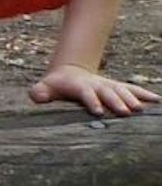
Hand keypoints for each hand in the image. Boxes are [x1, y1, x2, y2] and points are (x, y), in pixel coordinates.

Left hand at [29, 64, 157, 116]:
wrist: (70, 73)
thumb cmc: (56, 85)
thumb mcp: (45, 87)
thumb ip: (40, 92)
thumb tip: (37, 96)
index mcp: (80, 86)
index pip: (86, 93)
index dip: (92, 101)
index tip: (99, 112)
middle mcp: (97, 85)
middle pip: (108, 92)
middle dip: (117, 101)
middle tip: (126, 112)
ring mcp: (109, 85)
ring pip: (123, 90)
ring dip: (133, 98)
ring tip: (141, 109)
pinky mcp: (118, 88)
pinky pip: (134, 89)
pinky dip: (146, 94)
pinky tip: (158, 101)